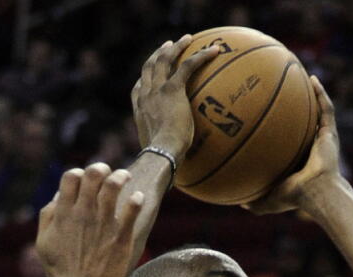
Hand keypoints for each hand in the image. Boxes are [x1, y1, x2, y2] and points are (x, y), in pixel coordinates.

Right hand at [35, 163, 144, 276]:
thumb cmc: (59, 270)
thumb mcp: (44, 241)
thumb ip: (48, 216)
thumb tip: (57, 196)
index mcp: (64, 213)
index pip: (72, 176)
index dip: (79, 172)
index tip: (85, 179)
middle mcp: (83, 213)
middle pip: (94, 174)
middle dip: (101, 168)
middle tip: (108, 172)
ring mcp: (103, 223)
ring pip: (114, 185)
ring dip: (121, 176)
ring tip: (125, 177)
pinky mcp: (120, 236)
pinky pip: (132, 210)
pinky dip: (136, 199)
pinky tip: (137, 197)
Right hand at [132, 35, 224, 158]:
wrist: (161, 153)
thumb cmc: (161, 159)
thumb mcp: (158, 151)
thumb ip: (163, 148)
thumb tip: (174, 161)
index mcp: (139, 110)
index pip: (138, 89)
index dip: (144, 78)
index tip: (151, 72)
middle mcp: (145, 96)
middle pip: (149, 67)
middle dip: (158, 54)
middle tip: (168, 46)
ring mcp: (156, 91)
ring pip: (164, 60)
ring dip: (176, 47)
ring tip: (187, 39)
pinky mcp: (172, 89)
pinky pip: (187, 65)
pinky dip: (201, 56)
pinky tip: (214, 50)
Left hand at [243, 76, 342, 214]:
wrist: (315, 192)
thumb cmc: (293, 197)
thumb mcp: (266, 200)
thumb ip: (253, 200)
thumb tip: (237, 203)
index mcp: (296, 159)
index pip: (286, 140)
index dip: (278, 129)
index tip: (264, 116)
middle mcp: (309, 146)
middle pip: (300, 121)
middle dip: (293, 106)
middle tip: (278, 90)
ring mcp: (321, 138)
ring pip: (315, 110)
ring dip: (309, 93)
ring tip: (298, 75)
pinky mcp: (330, 133)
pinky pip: (326, 108)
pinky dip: (321, 93)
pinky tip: (311, 79)